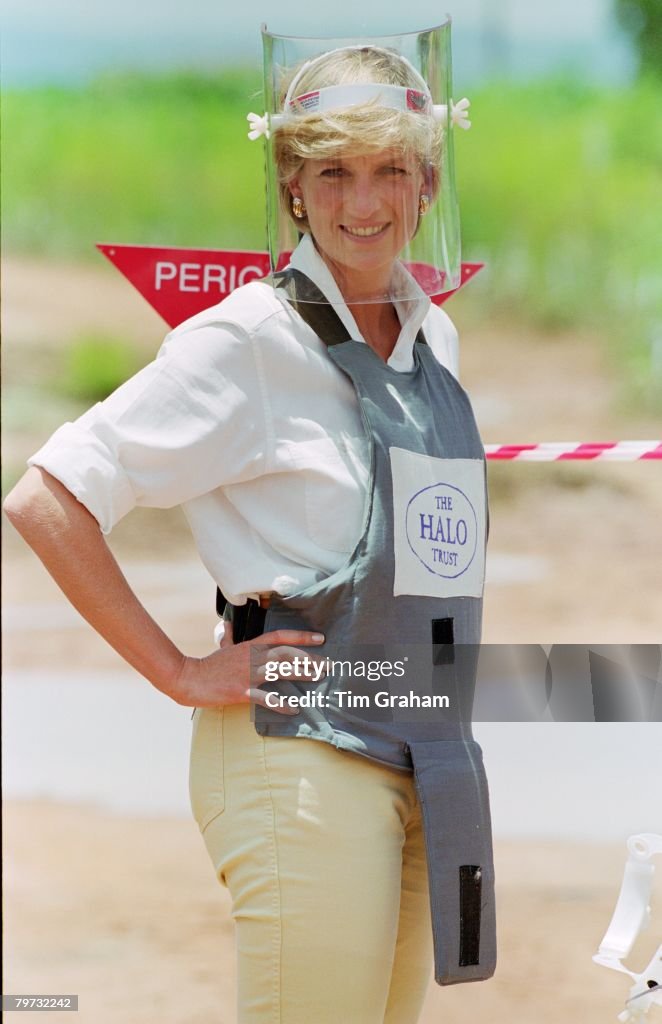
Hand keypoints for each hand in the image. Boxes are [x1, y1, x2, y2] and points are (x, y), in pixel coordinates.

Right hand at [170, 627, 325, 713]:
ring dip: (300, 674)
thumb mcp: (222, 648)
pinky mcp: (240, 691)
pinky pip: (265, 698)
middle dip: (308, 658)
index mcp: (250, 646)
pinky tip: (294, 708)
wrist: (188, 678)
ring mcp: (246, 674)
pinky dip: (281, 704)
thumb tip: (226, 626)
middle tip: (328, 664)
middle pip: (285, 654)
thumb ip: (228, 637)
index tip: (320, 638)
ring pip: (279, 671)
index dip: (301, 636)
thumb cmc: (208, 666)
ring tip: (318, 678)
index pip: (279, 636)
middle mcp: (251, 657)